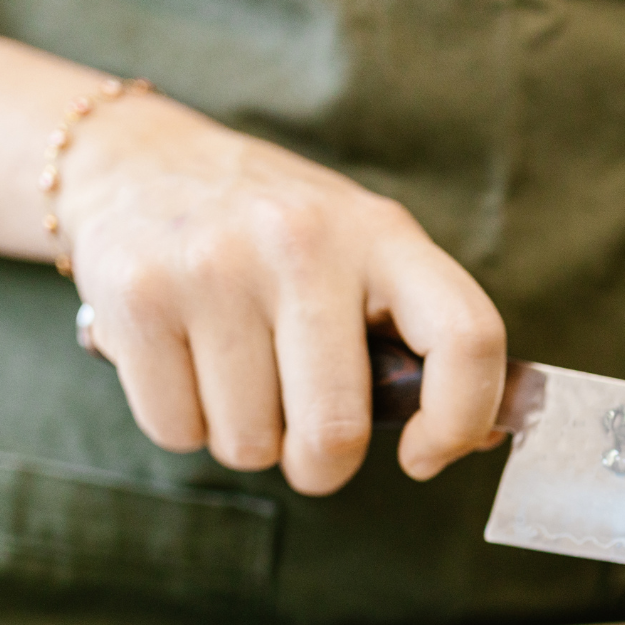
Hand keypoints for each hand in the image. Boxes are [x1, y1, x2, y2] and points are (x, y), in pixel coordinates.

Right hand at [59, 94, 506, 493]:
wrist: (139, 160)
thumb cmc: (275, 236)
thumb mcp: (363, 252)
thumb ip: (420, 335)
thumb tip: (487, 433)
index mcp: (382, 234)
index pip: (466, 338)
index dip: (460, 420)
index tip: (423, 454)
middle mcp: (301, 241)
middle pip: (336, 430)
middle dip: (322, 464)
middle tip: (307, 443)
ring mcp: (214, 266)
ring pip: (250, 444)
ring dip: (248, 439)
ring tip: (236, 373)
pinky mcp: (137, 297)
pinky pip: (178, 432)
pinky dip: (185, 424)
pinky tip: (184, 363)